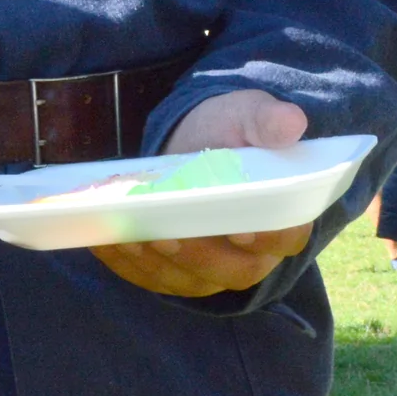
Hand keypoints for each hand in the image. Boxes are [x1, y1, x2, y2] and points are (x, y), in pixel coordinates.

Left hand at [92, 90, 312, 298]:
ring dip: (157, 263)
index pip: (285, 237)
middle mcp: (252, 254)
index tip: (241, 230)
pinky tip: (106, 241)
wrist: (194, 141)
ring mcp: (212, 269)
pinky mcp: (177, 273)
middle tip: (166, 234)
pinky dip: (129, 265)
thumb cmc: (228, 132)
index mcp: (282, 218)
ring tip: (130, 235)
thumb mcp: (247, 115)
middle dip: (198, 256)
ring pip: (190, 279)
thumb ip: (267, 120)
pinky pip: (153, 278)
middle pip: (234, 270)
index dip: (267, 239)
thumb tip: (290, 122)